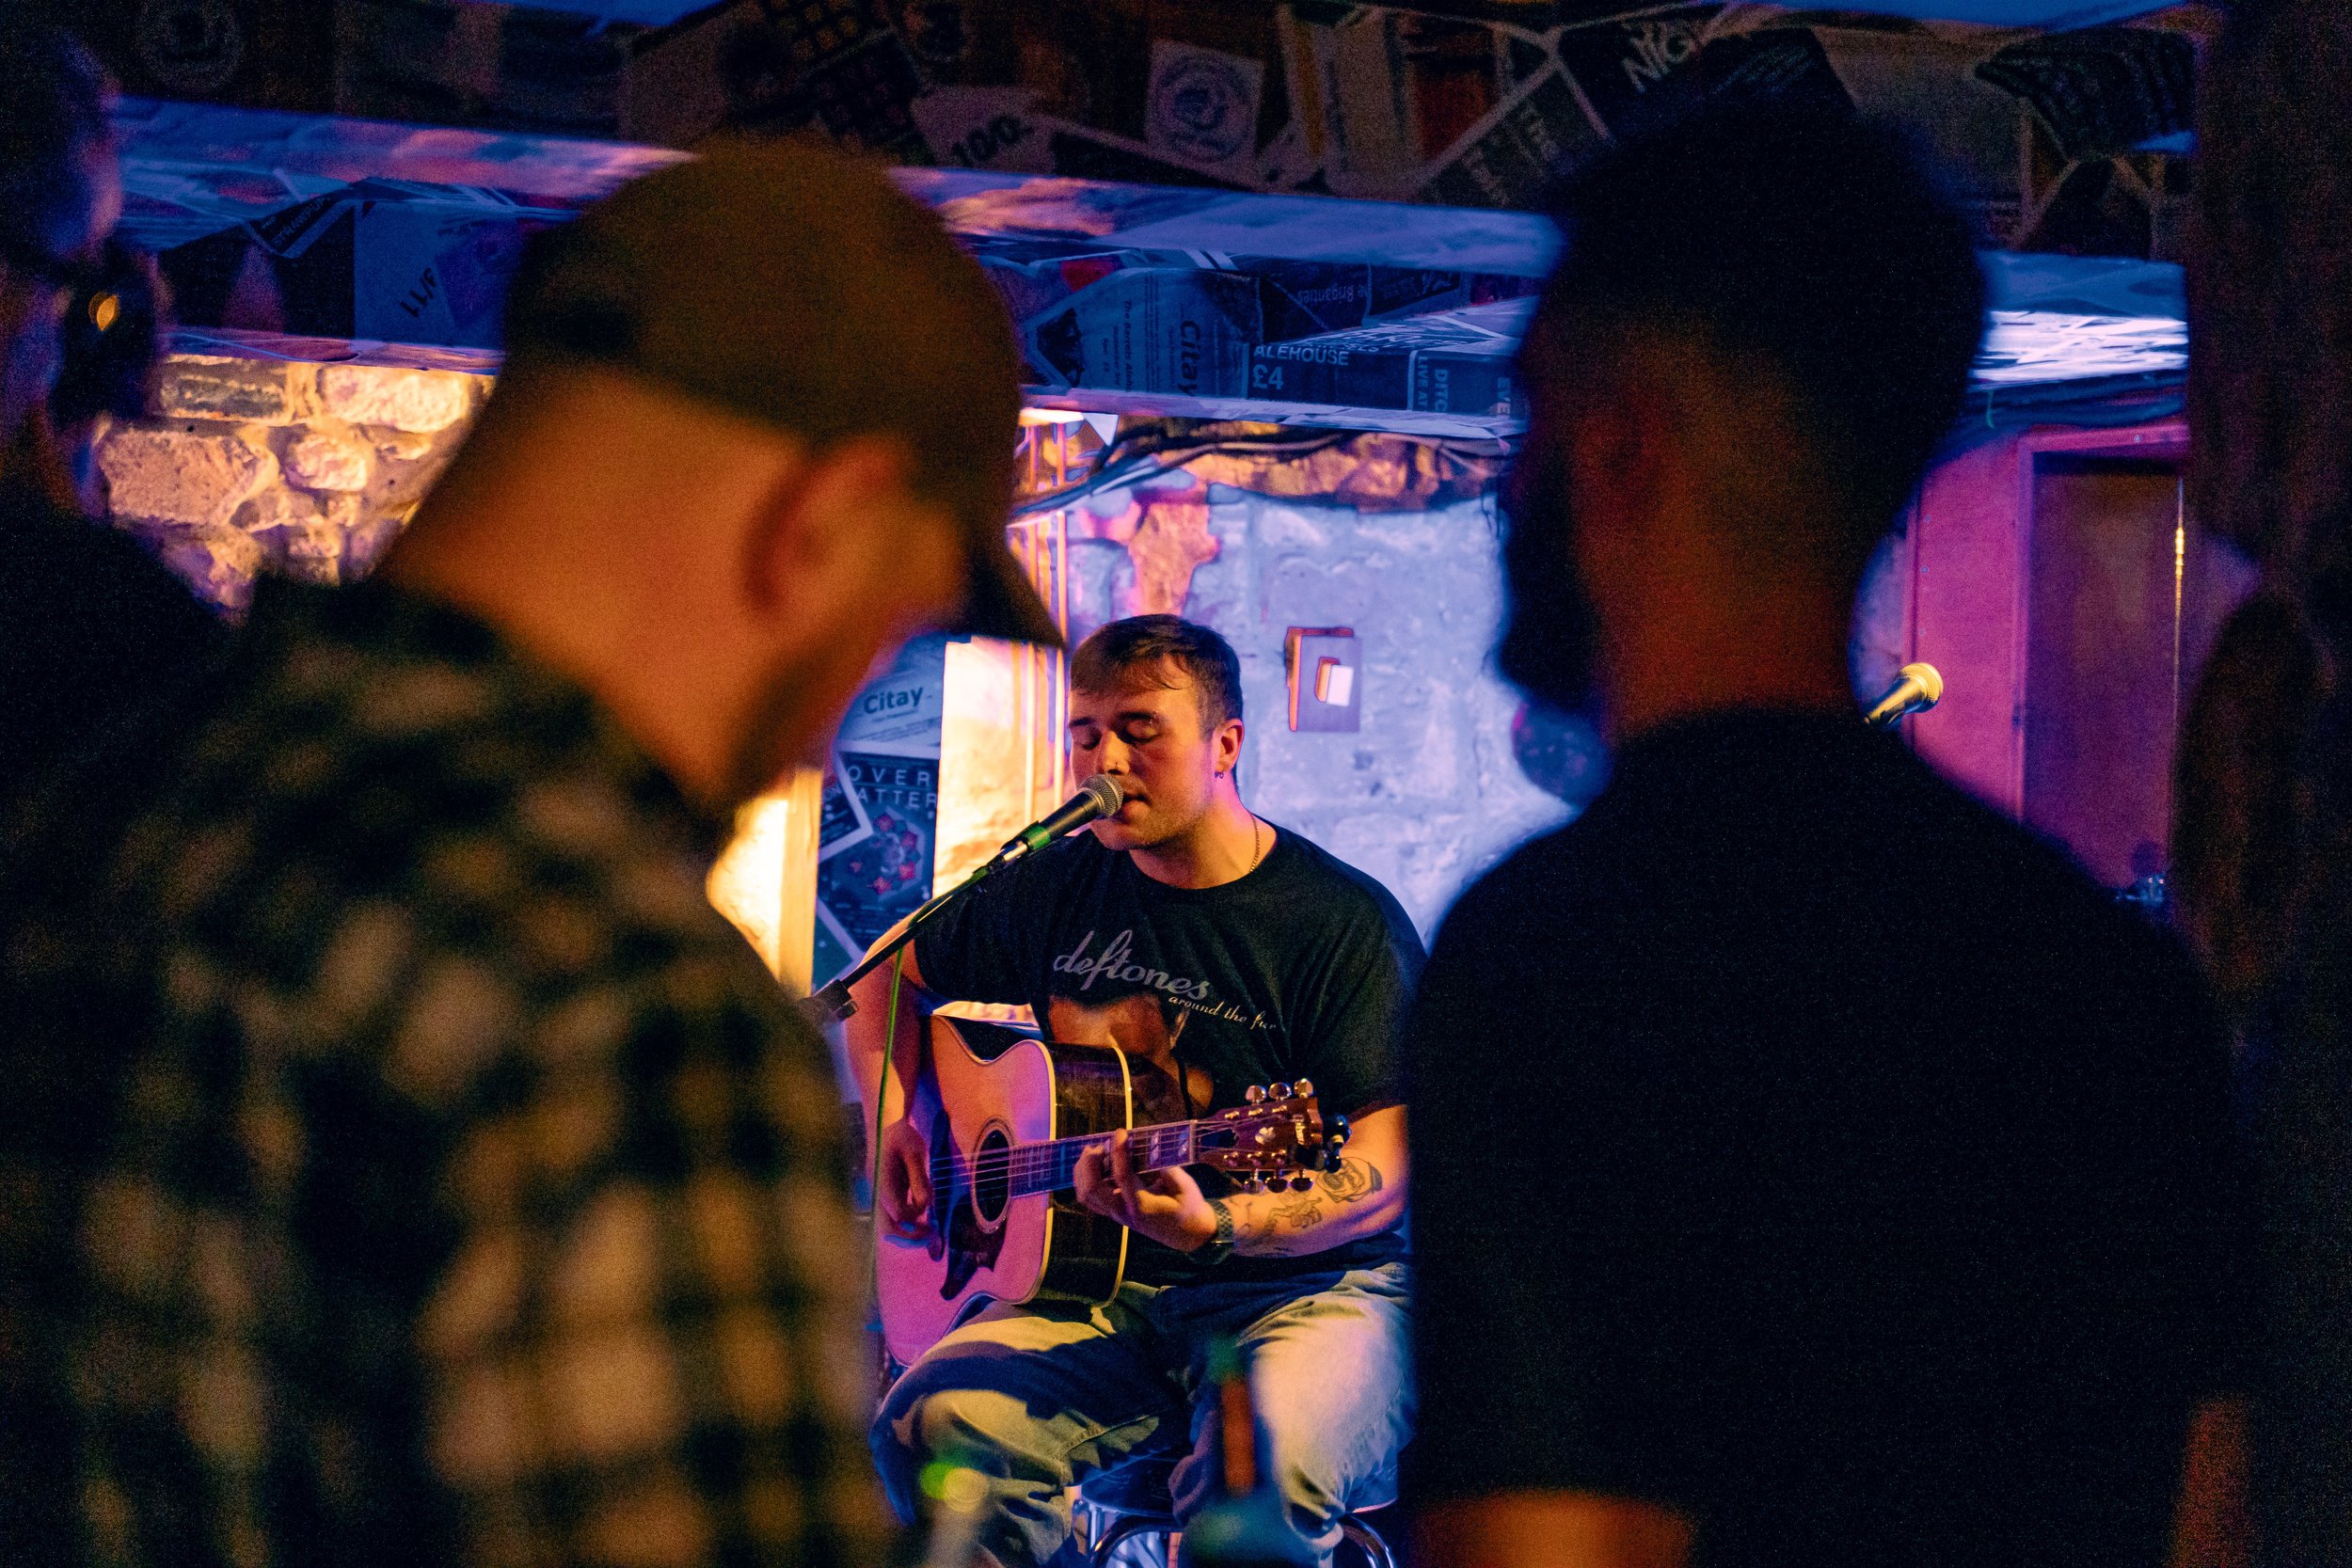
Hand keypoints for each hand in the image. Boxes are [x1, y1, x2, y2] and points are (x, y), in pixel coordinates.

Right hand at [876, 1116, 933, 1240]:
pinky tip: (921, 1219)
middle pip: (887, 1228)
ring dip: (907, 1233)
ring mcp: (877, 1196)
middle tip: (931, 1238)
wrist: (885, 1125)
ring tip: (928, 1232)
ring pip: (886, 1225)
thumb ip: (919, 1179)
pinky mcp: (882, 1195)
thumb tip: (925, 1205)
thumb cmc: (901, 1136)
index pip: (898, 1213)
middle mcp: (876, 1193)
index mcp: (882, 1182)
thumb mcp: (915, 1152)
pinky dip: (904, 1224)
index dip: (915, 1218)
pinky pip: (890, 1216)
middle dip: (909, 1237)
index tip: (931, 1219)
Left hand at [1074, 1132, 1216, 1253]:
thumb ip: (1165, 1166)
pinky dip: (1084, 1179)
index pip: (1121, 1175)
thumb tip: (1149, 1145)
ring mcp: (1115, 1214)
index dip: (1119, 1150)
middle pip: (1092, 1189)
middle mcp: (1123, 1212)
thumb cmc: (1187, 1206)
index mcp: (1142, 1205)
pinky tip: (1091, 1164)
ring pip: (1085, 1195)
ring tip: (1092, 1151)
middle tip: (1101, 1145)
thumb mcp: (1184, 1185)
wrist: (1186, 1233)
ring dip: (1083, 1170)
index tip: (1121, 1132)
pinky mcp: (1112, 1213)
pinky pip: (1089, 1198)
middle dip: (1090, 1162)